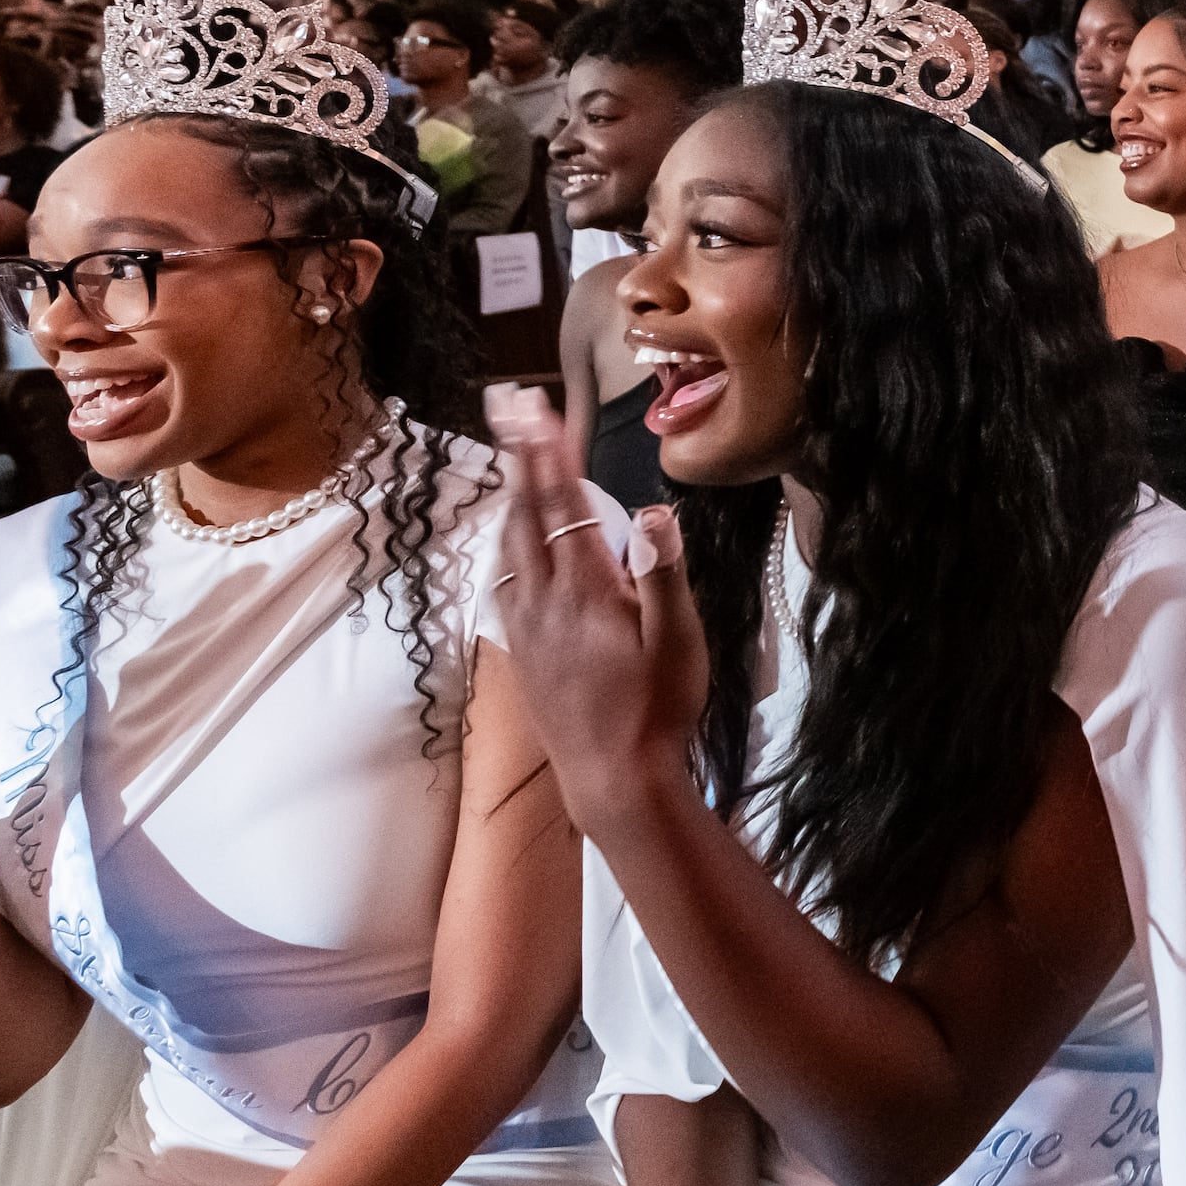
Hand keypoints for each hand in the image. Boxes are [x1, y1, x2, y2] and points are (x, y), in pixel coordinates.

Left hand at [484, 386, 708, 821]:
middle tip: (507, 407)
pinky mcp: (523, 652)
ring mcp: (528, 627)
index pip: (563, 503)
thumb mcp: (678, 643)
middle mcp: (546, 601)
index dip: (547, 451)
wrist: (613, 779)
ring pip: (511, 546)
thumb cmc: (657, 710)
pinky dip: (509, 545)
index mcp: (586, 590)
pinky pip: (507, 581)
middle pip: (526, 513)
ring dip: (512, 496)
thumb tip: (651, 513)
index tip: (532, 406)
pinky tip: (512, 546)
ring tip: (511, 460)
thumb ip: (663, 575)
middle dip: (518, 456)